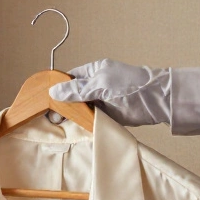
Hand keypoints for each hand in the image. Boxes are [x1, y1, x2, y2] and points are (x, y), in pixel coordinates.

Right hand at [48, 59, 171, 126]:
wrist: (153, 100)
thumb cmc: (128, 85)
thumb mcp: (99, 84)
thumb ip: (77, 90)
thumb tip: (53, 91)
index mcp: (93, 71)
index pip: (70, 79)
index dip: (58, 88)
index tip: (46, 100)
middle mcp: (95, 85)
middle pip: (73, 95)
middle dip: (62, 104)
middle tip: (52, 116)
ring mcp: (100, 100)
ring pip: (80, 108)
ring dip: (71, 115)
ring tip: (58, 124)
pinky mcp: (106, 114)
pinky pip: (90, 118)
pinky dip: (81, 123)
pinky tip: (71, 128)